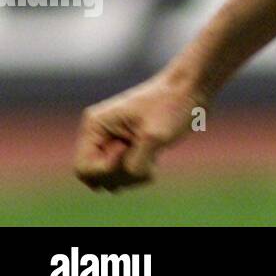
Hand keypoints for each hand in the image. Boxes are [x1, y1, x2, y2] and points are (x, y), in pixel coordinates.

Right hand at [74, 72, 203, 191]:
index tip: (128, 149)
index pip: (83, 168)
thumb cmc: (173, 104)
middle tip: (146, 157)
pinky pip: (124, 175)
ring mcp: (112, 142)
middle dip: (120, 175)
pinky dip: (139, 174)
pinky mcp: (127, 149)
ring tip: (152, 157)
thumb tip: (117, 186)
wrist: (191, 88)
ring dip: (132, 176)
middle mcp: (99, 135)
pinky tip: (155, 159)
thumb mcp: (155, 136)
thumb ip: (135, 164)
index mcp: (95, 125)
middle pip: (94, 177)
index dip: (106, 170)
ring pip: (110, 179)